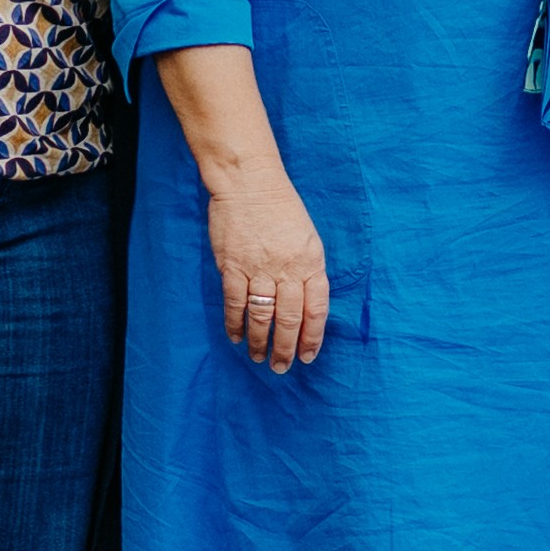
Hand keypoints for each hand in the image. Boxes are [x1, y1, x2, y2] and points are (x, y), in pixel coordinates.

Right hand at [207, 162, 329, 368]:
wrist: (250, 182)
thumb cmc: (282, 208)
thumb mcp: (308, 238)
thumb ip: (308, 270)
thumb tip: (305, 306)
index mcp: (311, 262)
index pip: (316, 309)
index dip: (312, 337)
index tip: (307, 356)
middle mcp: (288, 268)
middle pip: (289, 319)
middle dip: (286, 348)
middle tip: (281, 367)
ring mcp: (259, 268)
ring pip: (262, 316)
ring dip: (260, 341)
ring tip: (258, 357)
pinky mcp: (232, 265)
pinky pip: (235, 302)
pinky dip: (235, 323)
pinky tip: (235, 336)